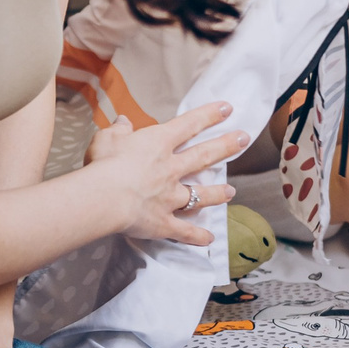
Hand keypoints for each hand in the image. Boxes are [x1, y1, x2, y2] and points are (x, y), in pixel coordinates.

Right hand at [83, 102, 245, 245]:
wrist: (105, 197)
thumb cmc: (104, 164)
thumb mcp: (106, 138)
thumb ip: (118, 130)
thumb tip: (124, 121)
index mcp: (158, 144)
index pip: (188, 124)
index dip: (209, 115)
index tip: (227, 108)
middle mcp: (171, 169)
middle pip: (204, 156)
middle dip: (226, 146)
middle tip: (244, 139)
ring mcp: (170, 197)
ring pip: (200, 195)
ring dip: (218, 193)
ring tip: (232, 191)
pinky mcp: (163, 222)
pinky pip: (184, 230)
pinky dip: (197, 236)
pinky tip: (209, 239)